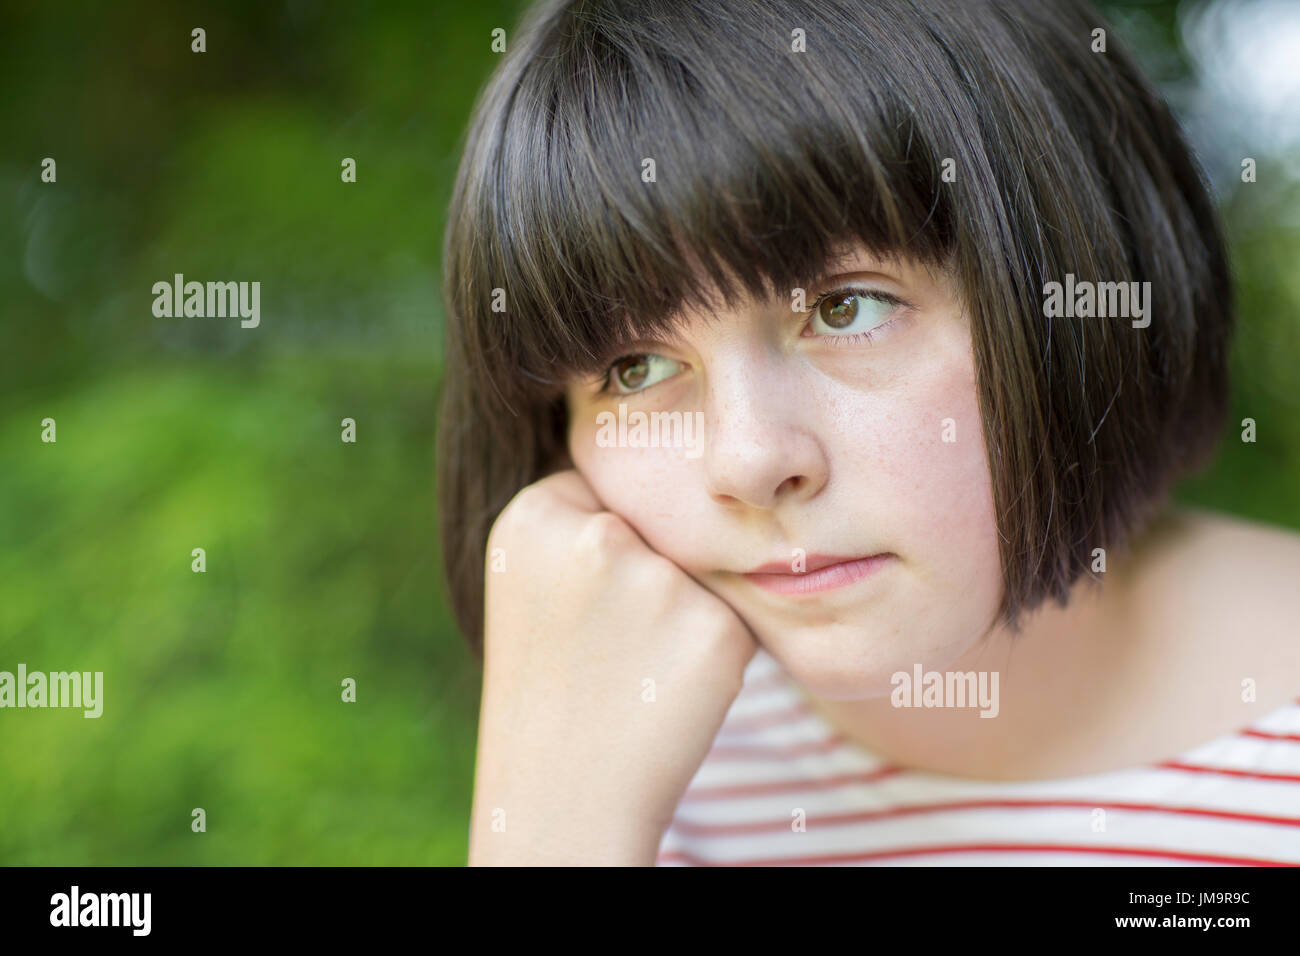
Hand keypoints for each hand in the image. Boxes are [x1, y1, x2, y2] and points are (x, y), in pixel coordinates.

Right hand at [467, 468, 757, 864]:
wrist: (559, 795)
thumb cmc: (545, 682)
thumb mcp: (525, 577)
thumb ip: (579, 519)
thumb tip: (671, 477)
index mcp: (537, 512)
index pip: (607, 494)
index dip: (602, 554)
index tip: (579, 603)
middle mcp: (598, 535)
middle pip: (657, 527)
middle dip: (645, 576)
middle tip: (607, 643)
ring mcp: (659, 581)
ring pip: (698, 569)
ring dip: (682, 609)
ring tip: (633, 668)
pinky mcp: (717, 628)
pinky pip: (730, 614)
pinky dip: (711, 648)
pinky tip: (666, 687)